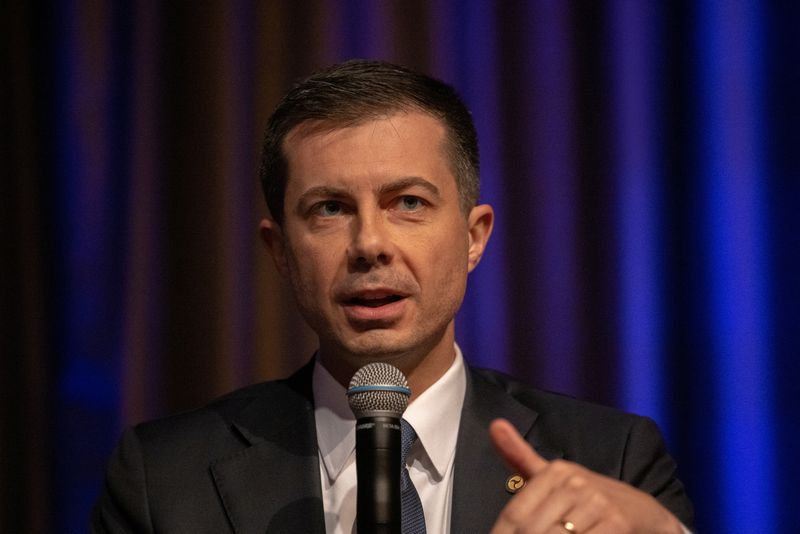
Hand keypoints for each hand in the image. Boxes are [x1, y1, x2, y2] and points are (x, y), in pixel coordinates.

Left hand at [488, 419, 683, 533]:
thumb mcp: (554, 476)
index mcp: (555, 472)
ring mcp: (597, 504)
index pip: (515, 516)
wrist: (645, 513)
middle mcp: (575, 483)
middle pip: (531, 531)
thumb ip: (520, 456)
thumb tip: (495, 424)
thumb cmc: (588, 499)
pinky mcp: (618, 524)